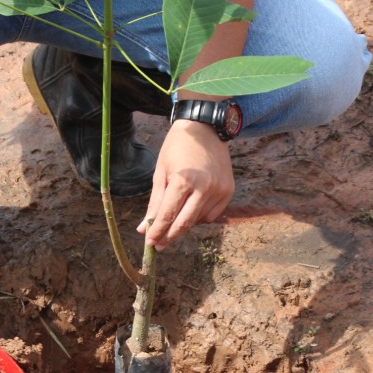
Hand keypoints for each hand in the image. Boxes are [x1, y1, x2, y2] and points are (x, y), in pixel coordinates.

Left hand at [137, 120, 234, 249]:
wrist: (205, 127)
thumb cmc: (177, 147)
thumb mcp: (161, 172)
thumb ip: (154, 203)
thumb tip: (143, 228)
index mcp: (183, 180)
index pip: (168, 215)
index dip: (157, 231)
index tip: (149, 243)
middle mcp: (204, 187)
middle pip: (184, 223)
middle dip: (169, 237)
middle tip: (158, 246)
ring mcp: (219, 190)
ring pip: (198, 221)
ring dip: (185, 223)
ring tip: (175, 216)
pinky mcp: (229, 190)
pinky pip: (212, 214)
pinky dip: (200, 216)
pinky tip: (192, 206)